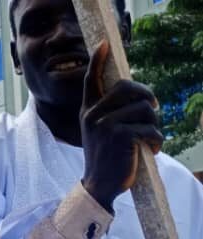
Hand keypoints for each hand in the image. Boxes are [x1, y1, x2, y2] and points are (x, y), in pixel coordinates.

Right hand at [80, 41, 162, 211]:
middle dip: (148, 98)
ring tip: (148, 140)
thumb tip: (142, 97)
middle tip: (153, 112)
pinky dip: (157, 142)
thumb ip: (110, 113)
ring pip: (146, 109)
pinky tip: (150, 151)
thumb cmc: (106, 158)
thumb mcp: (100, 132)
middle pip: (129, 87)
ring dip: (154, 125)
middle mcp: (93, 115)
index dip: (97, 61)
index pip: (91, 81)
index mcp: (88, 112)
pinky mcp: (120, 136)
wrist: (99, 186)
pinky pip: (150, 129)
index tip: (103, 45)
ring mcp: (105, 124)